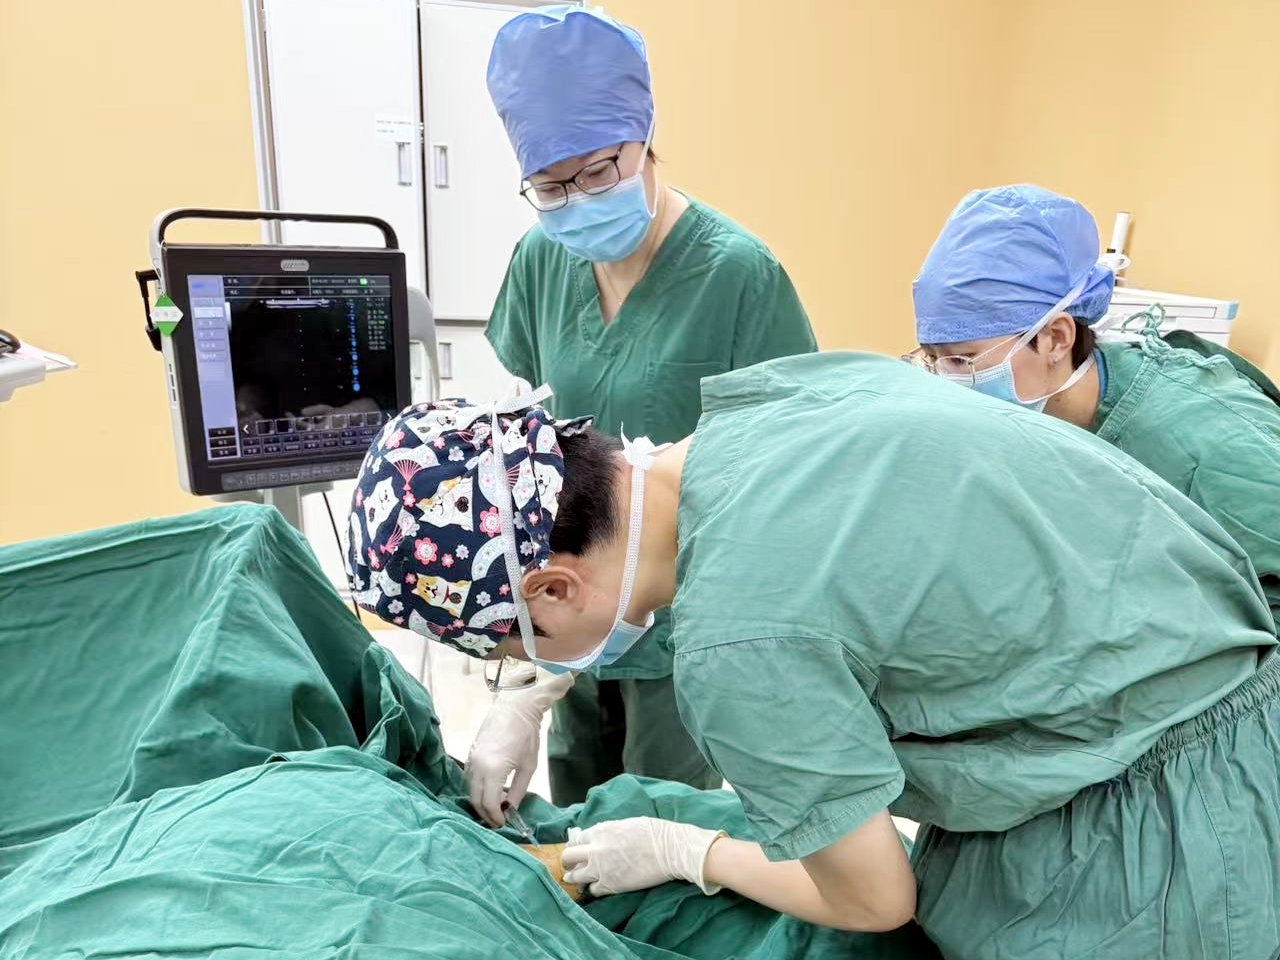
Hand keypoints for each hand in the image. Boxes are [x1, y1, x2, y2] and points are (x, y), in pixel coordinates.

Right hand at [466, 669, 573, 825]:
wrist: (515, 707)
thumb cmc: (526, 735)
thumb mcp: (528, 767)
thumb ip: (517, 791)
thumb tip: (510, 809)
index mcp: (493, 770)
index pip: (489, 804)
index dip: (496, 817)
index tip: (504, 823)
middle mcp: (477, 767)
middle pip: (476, 800)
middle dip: (486, 814)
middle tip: (498, 821)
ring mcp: (471, 760)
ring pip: (470, 790)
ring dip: (481, 802)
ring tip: (495, 808)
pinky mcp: (470, 754)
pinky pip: (469, 778)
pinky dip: (477, 789)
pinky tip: (490, 791)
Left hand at [562, 817, 725, 895]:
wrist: (670, 850)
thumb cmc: (654, 833)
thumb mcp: (626, 824)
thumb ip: (609, 831)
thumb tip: (600, 836)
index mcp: (601, 830)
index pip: (577, 839)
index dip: (577, 845)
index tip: (579, 849)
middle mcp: (596, 849)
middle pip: (568, 856)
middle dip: (568, 861)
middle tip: (570, 865)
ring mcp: (601, 869)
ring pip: (575, 876)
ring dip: (575, 877)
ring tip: (575, 878)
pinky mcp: (611, 885)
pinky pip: (593, 890)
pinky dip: (593, 889)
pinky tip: (597, 887)